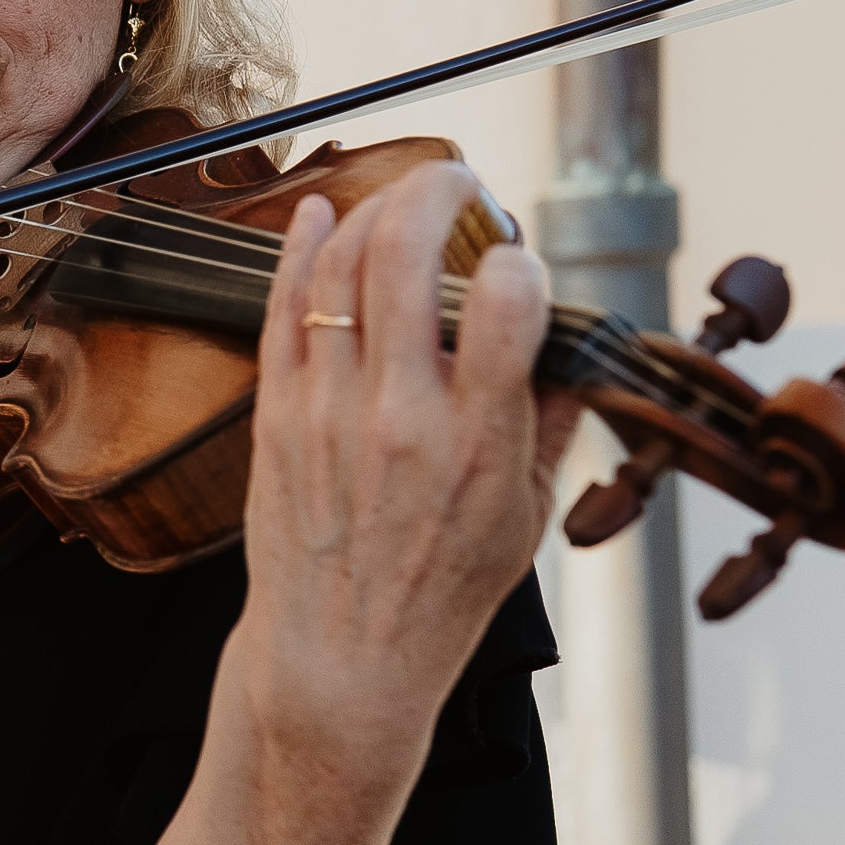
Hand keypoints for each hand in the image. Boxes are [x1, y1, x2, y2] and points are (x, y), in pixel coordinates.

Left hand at [232, 164, 576, 803]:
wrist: (341, 660)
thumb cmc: (440, 593)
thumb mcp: (526, 516)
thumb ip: (550, 419)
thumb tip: (566, 338)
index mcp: (478, 443)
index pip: (506, 306)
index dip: (519, 259)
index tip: (518, 261)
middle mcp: (401, 418)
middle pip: (408, 256)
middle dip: (440, 191)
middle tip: (460, 185)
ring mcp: (329, 412)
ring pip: (341, 267)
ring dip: (377, 211)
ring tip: (405, 205)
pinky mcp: (278, 416)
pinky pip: (283, 307)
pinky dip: (301, 247)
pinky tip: (321, 214)